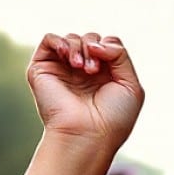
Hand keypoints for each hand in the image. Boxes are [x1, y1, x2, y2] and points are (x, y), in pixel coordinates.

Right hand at [27, 33, 143, 148]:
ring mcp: (63, 70)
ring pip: (72, 38)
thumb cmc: (112, 119)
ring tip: (82, 69)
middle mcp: (82, 73)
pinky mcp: (43, 70)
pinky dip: (60, 41)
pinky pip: (49, 39)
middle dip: (94, 47)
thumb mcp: (130, 85)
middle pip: (90, 39)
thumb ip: (120, 55)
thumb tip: (95, 43)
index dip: (109, 47)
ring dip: (79, 48)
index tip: (109, 68)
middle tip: (93, 71)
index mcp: (104, 76)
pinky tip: (68, 57)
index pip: (106, 44)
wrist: (88, 135)